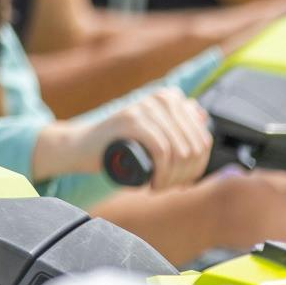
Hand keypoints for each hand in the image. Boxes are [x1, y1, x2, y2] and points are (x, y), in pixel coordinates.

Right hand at [38, 88, 210, 190]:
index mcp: (171, 98)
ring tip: (158, 186)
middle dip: (184, 175)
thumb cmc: (119, 143)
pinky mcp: (131, 120)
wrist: (82, 146)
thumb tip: (201, 114)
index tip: (180, 181)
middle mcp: (162, 98)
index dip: (196, 168)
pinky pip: (162, 151)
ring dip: (172, 178)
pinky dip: (162, 173)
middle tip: (166, 186)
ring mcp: (146, 107)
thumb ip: (174, 118)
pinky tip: (153, 183)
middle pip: (193, 147)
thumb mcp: (151, 130)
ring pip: (180, 152)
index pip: (203, 140)